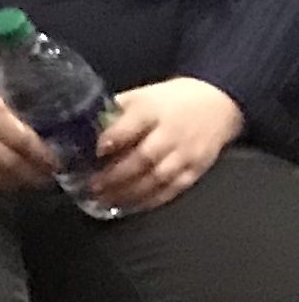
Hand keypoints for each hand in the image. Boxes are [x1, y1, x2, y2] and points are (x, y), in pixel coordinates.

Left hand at [88, 78, 243, 216]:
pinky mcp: (197, 169)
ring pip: (157, 178)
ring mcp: (186, 153)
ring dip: (130, 193)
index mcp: (153, 109)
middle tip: (92, 186)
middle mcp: (171, 133)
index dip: (112, 139)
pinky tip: (132, 205)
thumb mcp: (141, 96)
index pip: (132, 124)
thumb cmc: (170, 100)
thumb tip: (83, 127)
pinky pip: (173, 189)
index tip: (94, 152)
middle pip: (144, 158)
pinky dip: (152, 200)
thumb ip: (115, 111)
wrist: (217, 103)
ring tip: (106, 200)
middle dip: (116, 175)